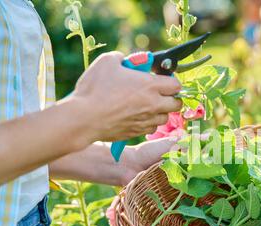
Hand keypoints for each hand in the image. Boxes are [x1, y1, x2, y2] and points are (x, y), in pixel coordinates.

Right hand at [67, 51, 181, 144]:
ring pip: (165, 118)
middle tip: (160, 94)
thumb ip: (122, 58)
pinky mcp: (137, 132)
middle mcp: (153, 104)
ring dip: (160, 112)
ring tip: (148, 105)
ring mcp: (146, 120)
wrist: (84, 118)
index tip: (162, 80)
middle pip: (176, 104)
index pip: (176, 85)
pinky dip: (148, 123)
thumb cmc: (95, 88)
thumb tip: (126, 61)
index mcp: (150, 85)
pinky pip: (151, 128)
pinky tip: (138, 116)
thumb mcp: (107, 62)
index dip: (171, 81)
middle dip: (171, 98)